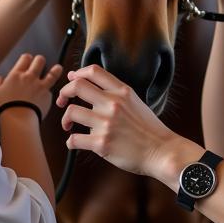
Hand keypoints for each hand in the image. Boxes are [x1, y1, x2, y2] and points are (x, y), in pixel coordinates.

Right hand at [0, 53, 62, 117]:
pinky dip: (49, 91)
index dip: (27, 58)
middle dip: (40, 61)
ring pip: (53, 72)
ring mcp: (40, 86)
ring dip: (56, 69)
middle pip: (40, 60)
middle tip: (39, 64)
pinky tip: (48, 94)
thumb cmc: (4, 107)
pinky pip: (51, 90)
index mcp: (16, 74)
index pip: (25, 58)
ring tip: (58, 68)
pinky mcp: (47, 95)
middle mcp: (30, 77)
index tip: (27, 62)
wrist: (17, 119)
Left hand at [56, 65, 183, 177]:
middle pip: (76, 87)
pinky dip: (70, 142)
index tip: (71, 82)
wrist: (161, 151)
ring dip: (65, 119)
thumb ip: (114, 93)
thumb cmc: (148, 128)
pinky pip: (74, 139)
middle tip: (62, 102)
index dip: (76, 74)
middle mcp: (113, 104)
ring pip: (71, 112)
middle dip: (63, 93)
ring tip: (69, 126)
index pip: (93, 71)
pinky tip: (74, 143)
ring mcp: (106, 124)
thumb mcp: (135, 101)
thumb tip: (90, 84)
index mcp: (122, 92)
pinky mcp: (102, 144)